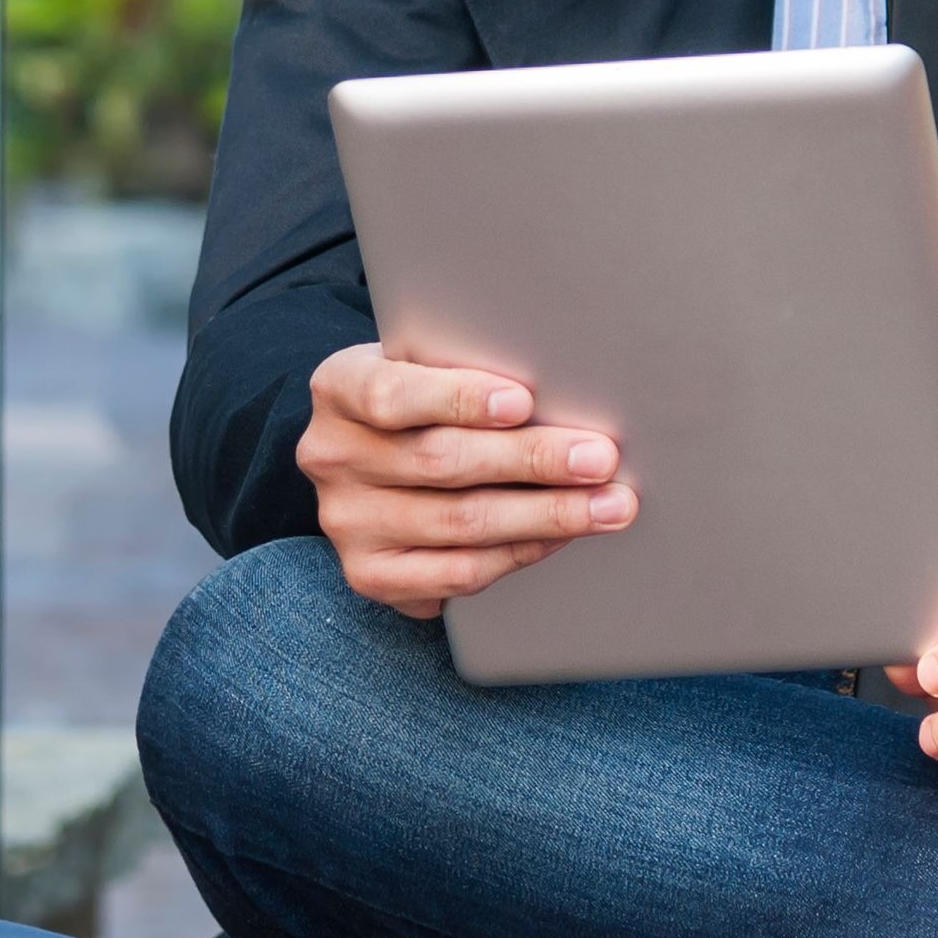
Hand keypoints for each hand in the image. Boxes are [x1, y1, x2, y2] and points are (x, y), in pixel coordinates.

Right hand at [295, 342, 635, 616]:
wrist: (370, 457)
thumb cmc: (419, 397)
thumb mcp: (421, 363)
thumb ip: (464, 367)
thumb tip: (564, 384)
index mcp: (338, 389)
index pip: (391, 395)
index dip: (457, 398)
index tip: (523, 402)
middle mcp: (331, 457)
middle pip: (440, 462)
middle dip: (532, 460)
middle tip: (599, 458)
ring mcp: (346, 523)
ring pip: (459, 524)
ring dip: (545, 515)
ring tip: (606, 504)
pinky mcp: (370, 574)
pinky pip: (455, 573)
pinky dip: (518, 553)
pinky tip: (560, 536)